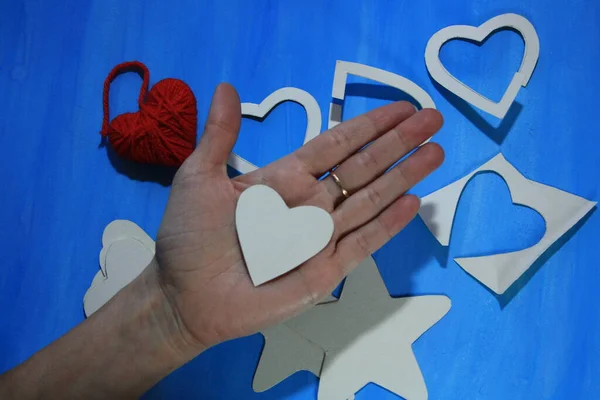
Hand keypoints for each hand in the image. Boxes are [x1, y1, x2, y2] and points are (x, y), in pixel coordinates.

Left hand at [156, 83, 443, 351]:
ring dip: (404, 176)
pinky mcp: (325, 271)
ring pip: (371, 200)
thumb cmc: (190, 238)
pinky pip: (363, 244)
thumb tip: (227, 87)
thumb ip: (220, 136)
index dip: (369, 125)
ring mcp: (321, 238)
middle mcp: (310, 204)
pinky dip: (387, 225)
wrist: (185, 296)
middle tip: (433, 119)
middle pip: (363, 167)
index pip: (337, 145)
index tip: (401, 108)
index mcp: (284, 178)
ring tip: (435, 152)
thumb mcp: (199, 178)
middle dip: (398, 143)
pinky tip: (412, 202)